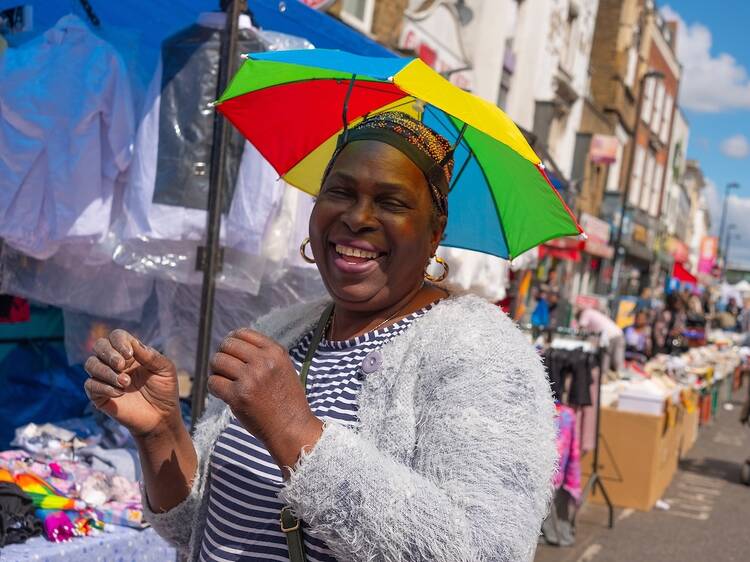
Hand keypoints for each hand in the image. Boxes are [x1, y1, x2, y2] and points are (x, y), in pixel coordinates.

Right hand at [84, 330, 180, 436]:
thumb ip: (150, 355)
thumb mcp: (165, 369)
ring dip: (107, 372)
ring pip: (91, 364)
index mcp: (131, 353)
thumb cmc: (164, 391)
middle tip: (121, 365)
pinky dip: (104, 387)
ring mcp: (106, 378)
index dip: (119, 341)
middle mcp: (115, 363)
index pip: (117, 336)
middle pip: (99, 346)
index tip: (129, 354)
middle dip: (108, 353)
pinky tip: (120, 393)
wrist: (161, 417)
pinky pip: (90, 385)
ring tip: (126, 383)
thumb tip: (133, 343)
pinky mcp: (99, 395)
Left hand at [208, 329, 322, 472]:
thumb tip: (234, 342)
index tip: (231, 352)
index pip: (243, 333)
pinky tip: (224, 393)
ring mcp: (250, 378)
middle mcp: (263, 361)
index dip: (232, 341)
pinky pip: (213, 382)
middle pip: (227, 345)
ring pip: (217, 361)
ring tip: (224, 381)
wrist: (292, 428)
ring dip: (216, 371)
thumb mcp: (284, 368)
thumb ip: (264, 354)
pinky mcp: (238, 396)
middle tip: (225, 369)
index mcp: (275, 352)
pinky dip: (215, 387)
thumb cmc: (287, 400)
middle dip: (222, 355)